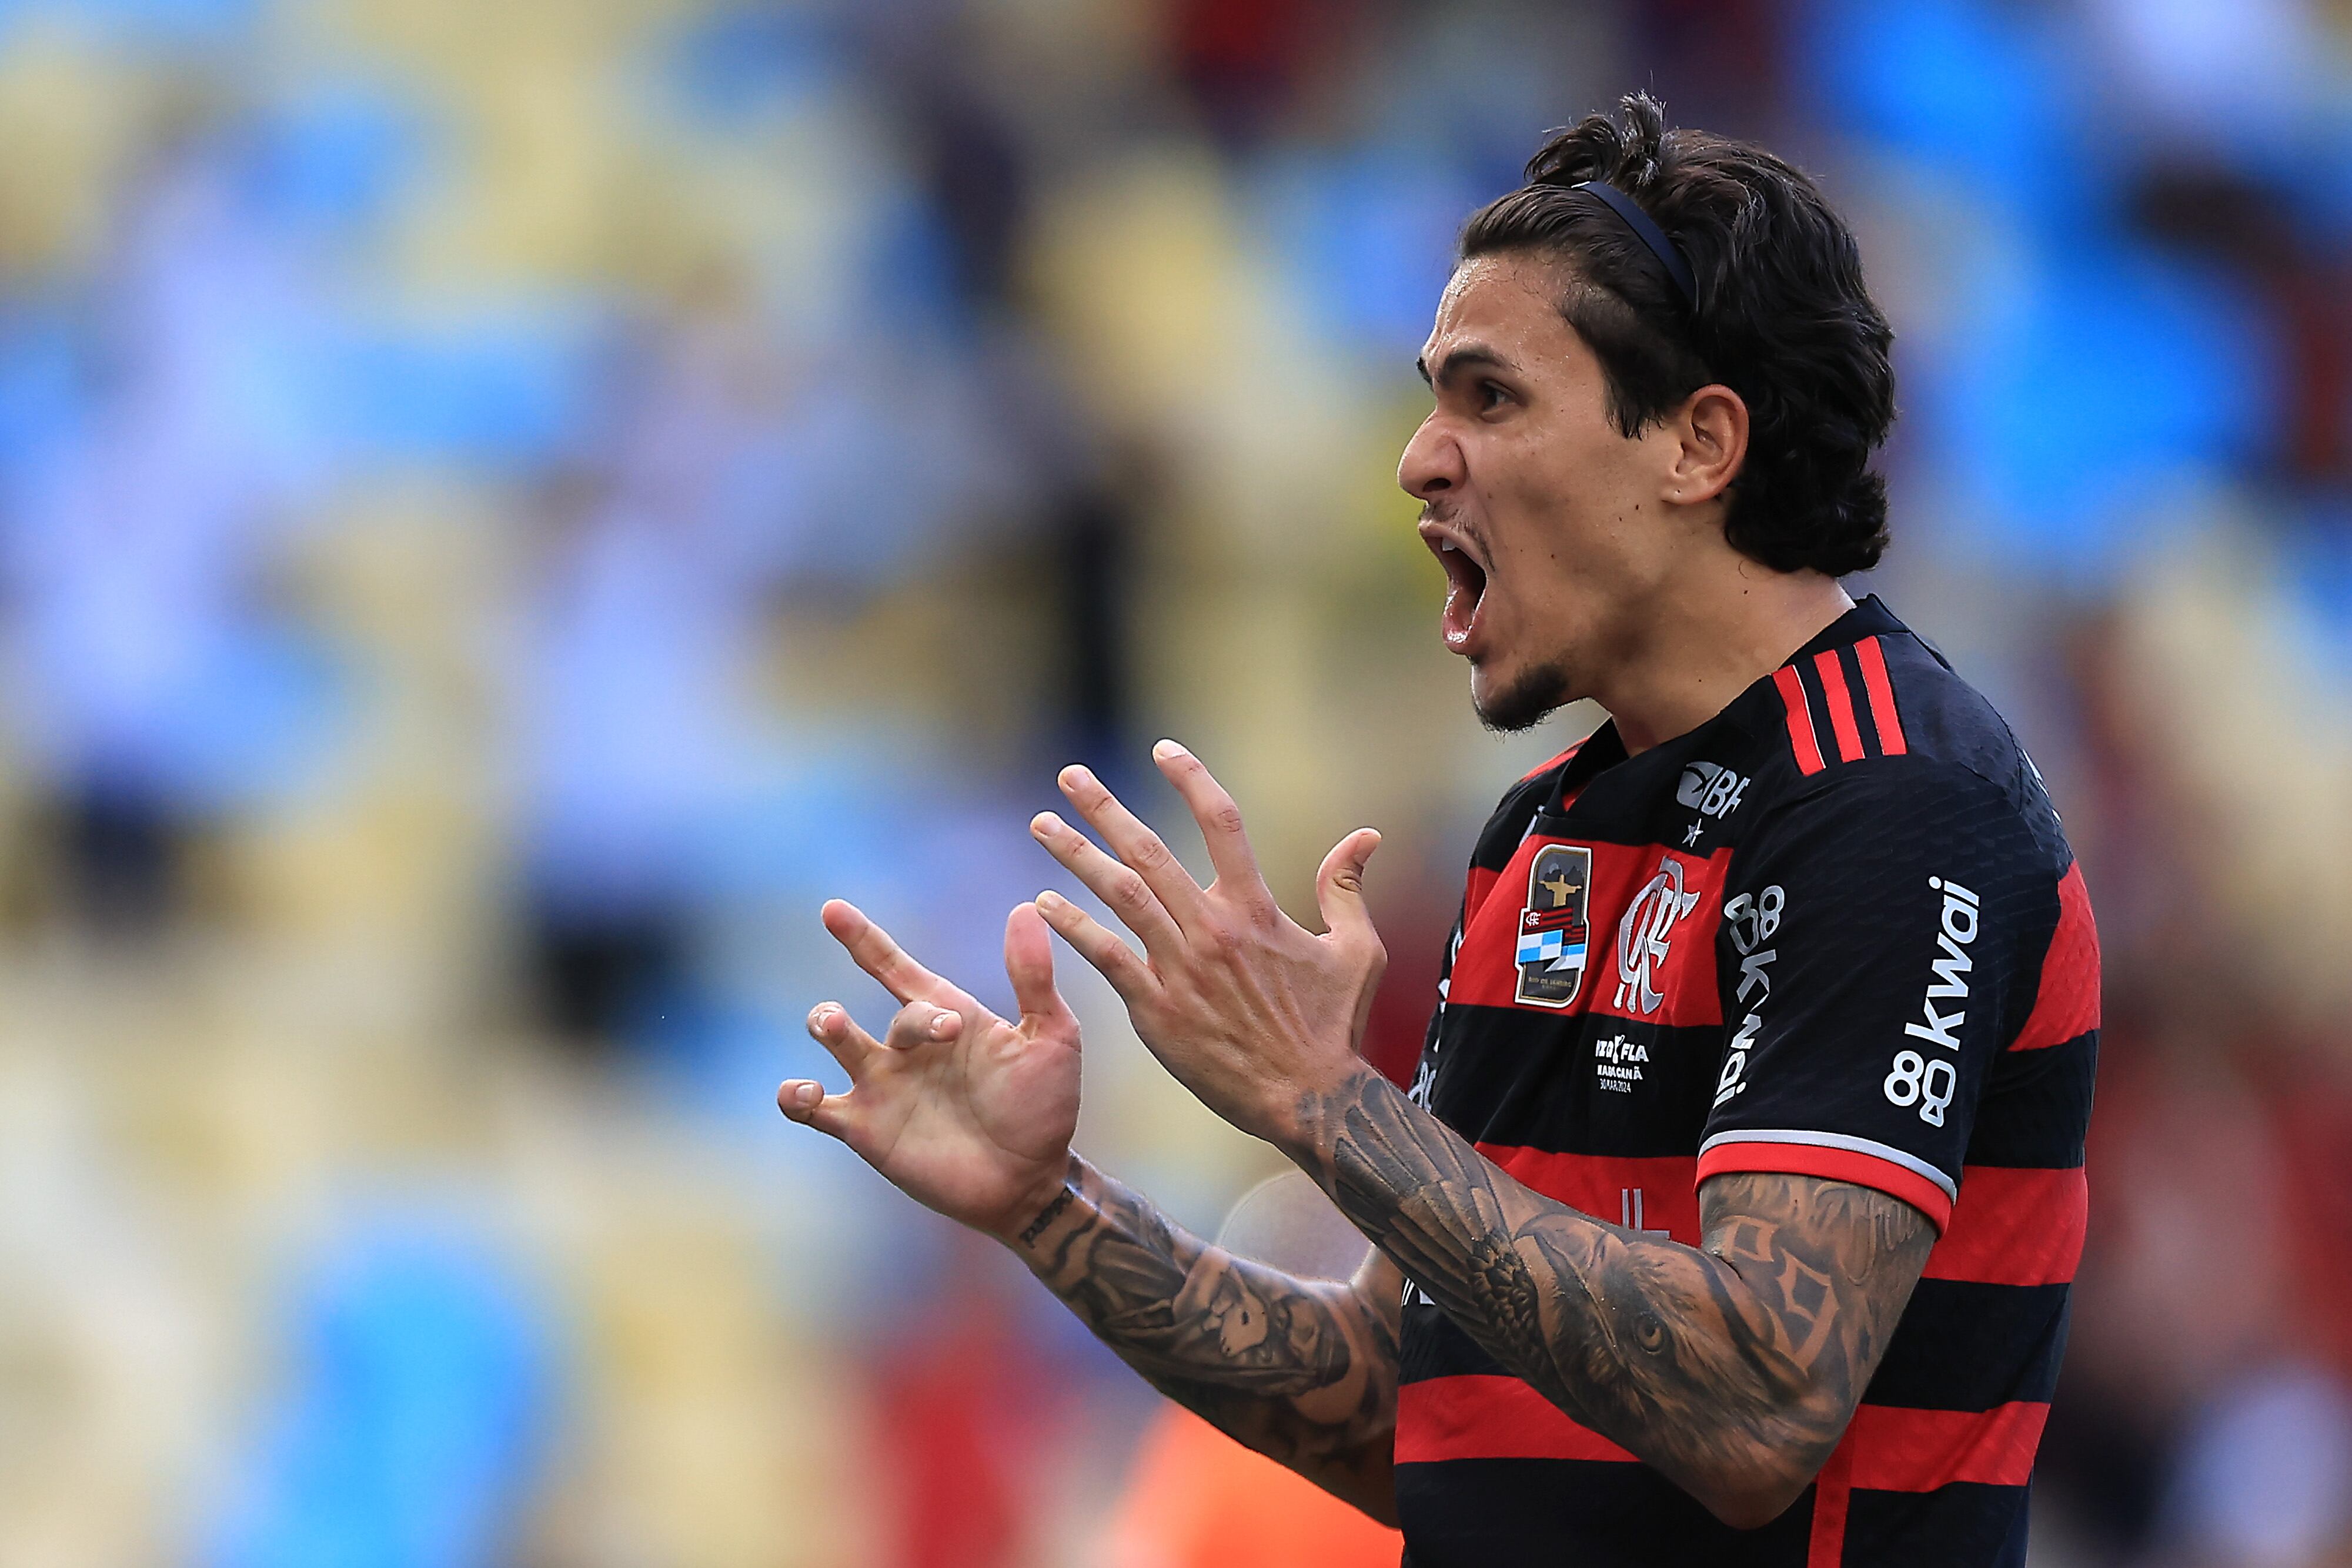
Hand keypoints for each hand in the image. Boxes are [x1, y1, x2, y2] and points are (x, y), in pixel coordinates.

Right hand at [778, 899, 1080, 1239]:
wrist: (1033, 1182)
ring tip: (835, 1025)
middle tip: (947, 1032)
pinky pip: (812, 1109)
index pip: (895, 967)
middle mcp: (907, 1047)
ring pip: (834, 1040)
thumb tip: (1023, 908)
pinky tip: (802, 1091)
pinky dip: (794, 1096)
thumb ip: (1033, 977)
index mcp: (945, 1015)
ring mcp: (881, 1086)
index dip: (863, 938)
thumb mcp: (1052, 1037)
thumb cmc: (1045, 1107)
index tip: (832, 910)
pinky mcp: (864, 1130)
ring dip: (827, 1024)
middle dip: (912, 1017)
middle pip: (881, 1006)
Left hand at [1027, 739, 1385, 1149]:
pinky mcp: (1157, 1011)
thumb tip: (1366, 836)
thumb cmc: (1334, 1026)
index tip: (1163, 750)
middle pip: (1150, 851)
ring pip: (1119, 896)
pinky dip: (1073, 927)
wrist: (1309, 1098)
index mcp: (1256, 909)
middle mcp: (1213, 930)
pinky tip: (1043, 904)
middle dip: (1104, 809)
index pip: (1221, 822)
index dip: (1191, 779)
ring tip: (1041, 825)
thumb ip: (1347, 889)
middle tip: (1069, 776)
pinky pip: (1106, 959)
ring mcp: (1181, 970)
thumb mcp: (1358, 950)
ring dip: (1075, 856)